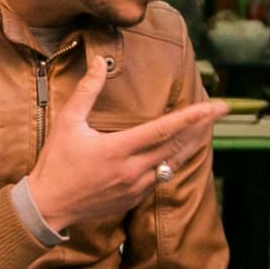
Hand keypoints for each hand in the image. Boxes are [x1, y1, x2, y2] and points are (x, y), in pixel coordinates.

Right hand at [25, 65, 226, 234]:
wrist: (48, 207)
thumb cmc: (55, 163)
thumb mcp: (67, 123)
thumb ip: (87, 92)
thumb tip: (98, 62)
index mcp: (118, 149)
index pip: (164, 129)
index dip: (193, 116)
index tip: (215, 106)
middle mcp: (133, 170)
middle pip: (177, 145)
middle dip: (202, 127)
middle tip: (221, 111)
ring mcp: (135, 187)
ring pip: (172, 163)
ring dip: (190, 145)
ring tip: (206, 129)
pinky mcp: (133, 199)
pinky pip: (160, 178)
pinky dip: (172, 162)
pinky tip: (178, 152)